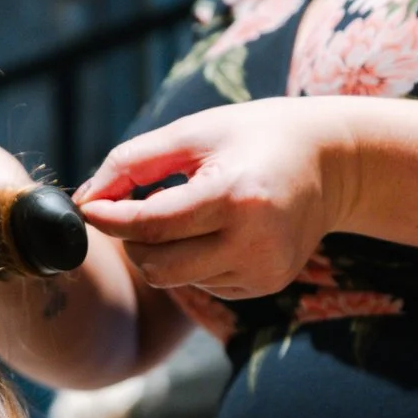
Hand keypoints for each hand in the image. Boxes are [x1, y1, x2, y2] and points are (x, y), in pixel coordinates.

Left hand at [75, 98, 355, 298]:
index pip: (151, 223)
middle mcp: (254, 242)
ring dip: (164, 249)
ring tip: (189, 209)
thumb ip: (134, 161)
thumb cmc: (256, 137)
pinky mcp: (266, 285)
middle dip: (132, 239)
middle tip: (136, 205)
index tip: (85, 208)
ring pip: (175, 278)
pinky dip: (193, 261)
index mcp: (236, 196)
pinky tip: (217, 230)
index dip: (109, 218)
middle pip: (156, 264)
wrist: (332, 162)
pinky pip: (202, 284)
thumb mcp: (195, 132)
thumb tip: (85, 200)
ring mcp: (263, 270)